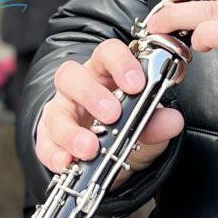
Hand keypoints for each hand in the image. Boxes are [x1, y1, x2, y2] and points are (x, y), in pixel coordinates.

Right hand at [34, 38, 185, 184]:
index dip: (121, 63)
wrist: (107, 164)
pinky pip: (45, 143)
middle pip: (72, 75)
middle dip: (92, 94)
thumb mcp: (148, 131)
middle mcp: (79, 88)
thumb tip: (172, 121)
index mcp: (106, 74)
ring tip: (90, 148)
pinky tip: (68, 164)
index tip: (137, 84)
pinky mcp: (48, 139)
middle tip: (112, 115)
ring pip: (56, 111)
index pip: (108, 53)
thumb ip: (158, 125)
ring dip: (72, 131)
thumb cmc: (125, 132)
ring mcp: (60, 112)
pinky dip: (56, 154)